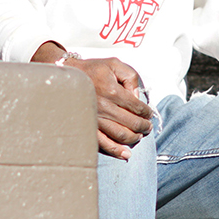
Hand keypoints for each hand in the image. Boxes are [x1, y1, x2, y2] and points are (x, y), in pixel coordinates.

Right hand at [37, 42, 152, 158]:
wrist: (69, 75)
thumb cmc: (92, 69)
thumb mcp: (115, 64)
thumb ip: (131, 77)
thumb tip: (137, 96)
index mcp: (112, 91)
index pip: (137, 107)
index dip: (147, 112)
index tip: (149, 114)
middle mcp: (104, 107)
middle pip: (132, 123)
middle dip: (144, 126)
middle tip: (147, 127)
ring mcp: (96, 119)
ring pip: (121, 135)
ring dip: (134, 138)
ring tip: (139, 135)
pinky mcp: (88, 126)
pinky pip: (103, 143)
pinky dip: (116, 150)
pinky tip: (126, 154)